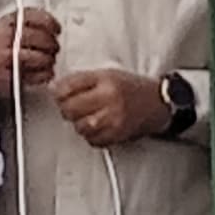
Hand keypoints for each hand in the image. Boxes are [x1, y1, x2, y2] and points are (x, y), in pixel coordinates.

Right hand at [0, 10, 62, 92]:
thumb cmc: (2, 49)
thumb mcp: (11, 30)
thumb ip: (29, 25)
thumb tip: (55, 28)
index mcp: (5, 22)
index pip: (31, 16)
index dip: (49, 22)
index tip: (57, 30)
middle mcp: (1, 37)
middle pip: (36, 37)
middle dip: (51, 44)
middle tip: (55, 49)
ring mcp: (1, 57)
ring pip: (35, 57)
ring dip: (48, 60)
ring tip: (50, 62)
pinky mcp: (3, 77)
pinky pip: (31, 76)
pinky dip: (43, 75)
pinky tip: (46, 74)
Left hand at [50, 69, 172, 147]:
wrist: (158, 102)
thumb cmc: (133, 87)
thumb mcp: (107, 74)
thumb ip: (81, 80)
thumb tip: (56, 87)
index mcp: (106, 80)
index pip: (70, 86)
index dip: (58, 91)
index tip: (58, 93)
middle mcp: (110, 99)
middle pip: (71, 108)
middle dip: (66, 108)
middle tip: (70, 106)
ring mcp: (113, 119)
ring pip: (80, 126)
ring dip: (78, 123)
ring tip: (86, 116)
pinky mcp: (117, 135)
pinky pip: (92, 140)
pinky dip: (90, 135)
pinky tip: (96, 126)